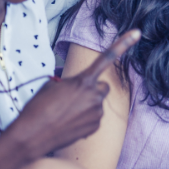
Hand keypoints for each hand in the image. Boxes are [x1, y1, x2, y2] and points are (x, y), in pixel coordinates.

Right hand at [4, 30, 140, 158]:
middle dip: (92, 90)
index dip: (123, 44)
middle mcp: (95, 95)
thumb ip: (71, 83)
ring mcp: (97, 113)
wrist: (32, 135)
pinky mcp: (95, 128)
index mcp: (84, 80)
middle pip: (102, 87)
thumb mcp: (52, 86)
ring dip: (86, 106)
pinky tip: (68, 124)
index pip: (107, 58)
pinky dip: (84, 120)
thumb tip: (76, 90)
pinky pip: (94, 119)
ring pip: (96, 104)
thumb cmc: (38, 107)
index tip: (137, 32)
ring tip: (64, 113)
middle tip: (72, 97)